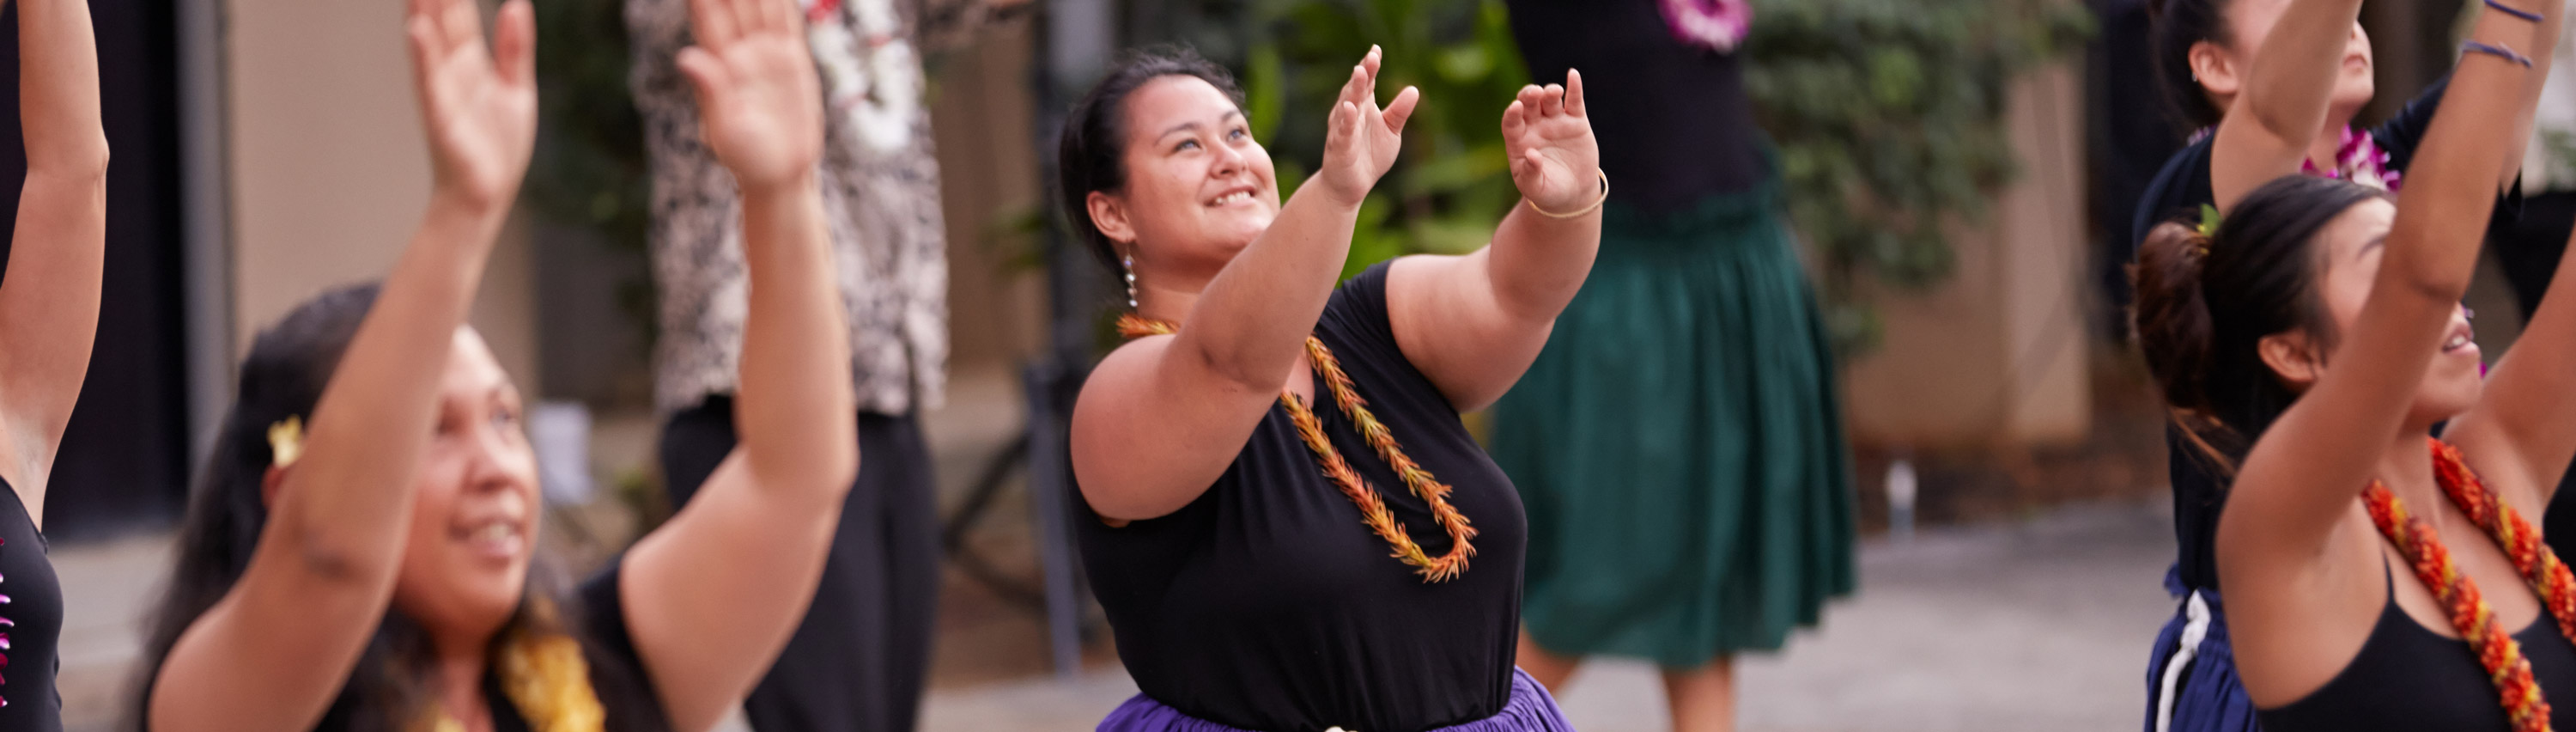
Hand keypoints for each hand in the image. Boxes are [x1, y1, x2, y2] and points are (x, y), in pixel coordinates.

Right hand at [405, 0, 536, 213]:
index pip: (459, 9)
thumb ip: (515, 47)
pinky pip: (430, 81)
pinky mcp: (440, 115)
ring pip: (431, 39)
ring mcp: (442, 90)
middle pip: (442, 15)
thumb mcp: (516, 87)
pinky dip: (423, 55)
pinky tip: (417, 29)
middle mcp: (450, 68)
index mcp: (470, 60)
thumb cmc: (496, 144)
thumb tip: (515, 3)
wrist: (485, 194)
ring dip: (422, 7)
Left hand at [680, 0, 824, 192]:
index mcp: (719, 63)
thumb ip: (711, 92)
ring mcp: (766, 52)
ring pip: (759, 2)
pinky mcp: (791, 59)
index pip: (707, 11)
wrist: (780, 174)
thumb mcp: (725, 129)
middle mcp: (740, 50)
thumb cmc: (746, 159)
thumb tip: (687, 57)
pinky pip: (786, 17)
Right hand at [1314, 46, 1419, 206]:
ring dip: (1353, 90)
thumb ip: (1400, 112)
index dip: (1370, 66)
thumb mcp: (1391, 132)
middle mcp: (1351, 114)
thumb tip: (1414, 89)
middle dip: (1363, 73)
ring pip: (1347, 106)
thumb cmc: (1369, 156)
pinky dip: (1346, 121)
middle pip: (1356, 89)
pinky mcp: (1340, 148)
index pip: (1366, 82)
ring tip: (1360, 73)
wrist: (1351, 187)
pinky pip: (1343, 133)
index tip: (1376, 49)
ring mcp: (1343, 130)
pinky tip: (1350, 109)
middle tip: (1371, 58)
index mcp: (1363, 107)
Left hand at [1501, 70, 1599, 212]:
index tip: (1514, 108)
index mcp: (1518, 140)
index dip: (1511, 114)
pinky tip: (1573, 75)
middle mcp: (1534, 126)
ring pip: (1549, 100)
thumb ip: (1530, 173)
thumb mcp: (1536, 188)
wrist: (1573, 194)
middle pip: (1528, 104)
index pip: (1511, 122)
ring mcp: (1555, 121)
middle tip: (1534, 94)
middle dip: (1529, 95)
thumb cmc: (1547, 191)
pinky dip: (1574, 87)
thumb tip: (1530, 154)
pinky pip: (1574, 101)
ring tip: (1554, 92)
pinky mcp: (1576, 121)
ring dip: (1550, 92)